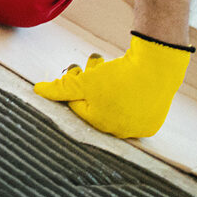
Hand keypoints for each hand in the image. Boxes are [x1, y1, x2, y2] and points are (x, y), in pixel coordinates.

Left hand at [33, 32, 191, 137]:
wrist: (158, 69)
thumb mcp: (84, 83)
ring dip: (105, 82)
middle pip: (95, 104)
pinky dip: (126, 91)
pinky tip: (127, 77)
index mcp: (102, 125)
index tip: (76, 71)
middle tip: (91, 64)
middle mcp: (121, 132)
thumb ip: (60, 89)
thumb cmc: (118, 77)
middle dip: (88, 82)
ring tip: (107, 65)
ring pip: (113, 103)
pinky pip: (132, 106)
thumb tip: (37, 90)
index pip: (77, 105)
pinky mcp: (153, 120)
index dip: (73, 85)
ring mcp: (139, 127)